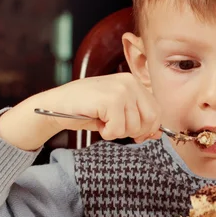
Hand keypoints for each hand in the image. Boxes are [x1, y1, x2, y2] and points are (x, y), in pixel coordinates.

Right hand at [0, 73, 161, 149]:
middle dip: (134, 131)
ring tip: (103, 120)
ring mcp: (121, 89)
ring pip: (134, 126)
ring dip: (117, 132)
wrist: (57, 105)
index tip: (135, 134)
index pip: (157, 111)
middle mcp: (130, 82)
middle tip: (115, 127)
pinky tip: (97, 121)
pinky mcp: (110, 100)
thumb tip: (158, 133)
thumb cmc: (87, 109)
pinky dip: (107, 133)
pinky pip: (118, 129)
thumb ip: (138, 118)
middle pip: (150, 120)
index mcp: (134, 82)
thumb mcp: (118, 111)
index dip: (148, 128)